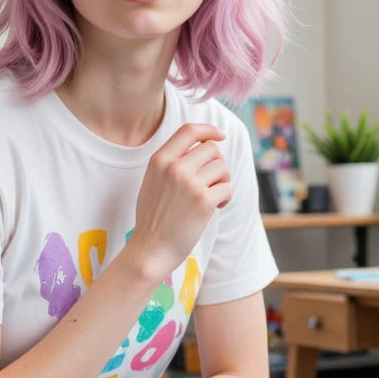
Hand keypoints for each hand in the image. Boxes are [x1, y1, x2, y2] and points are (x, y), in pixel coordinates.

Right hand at [127, 122, 230, 278]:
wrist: (150, 248)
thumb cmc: (153, 218)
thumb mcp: (152, 181)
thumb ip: (171, 162)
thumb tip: (201, 146)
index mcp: (159, 160)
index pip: (189, 131)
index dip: (208, 130)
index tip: (220, 135)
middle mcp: (174, 167)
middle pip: (211, 149)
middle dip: (217, 164)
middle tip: (213, 182)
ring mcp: (189, 183)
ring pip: (222, 167)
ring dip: (223, 181)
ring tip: (213, 196)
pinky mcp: (203, 201)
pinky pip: (227, 188)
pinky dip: (226, 197)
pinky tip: (216, 207)